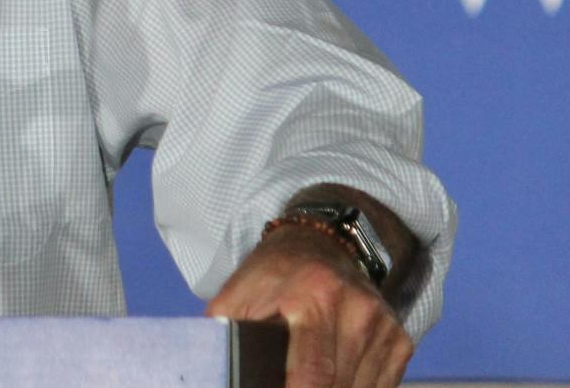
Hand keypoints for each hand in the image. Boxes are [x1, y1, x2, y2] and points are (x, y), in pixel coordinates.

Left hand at [206, 225, 411, 387]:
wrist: (319, 244)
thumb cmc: (272, 275)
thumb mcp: (238, 295)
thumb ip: (227, 336)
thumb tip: (218, 375)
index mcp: (313, 296)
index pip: (313, 372)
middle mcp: (356, 309)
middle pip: (338, 386)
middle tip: (286, 385)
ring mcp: (382, 325)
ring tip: (305, 379)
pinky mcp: (400, 339)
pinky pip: (380, 387)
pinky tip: (334, 380)